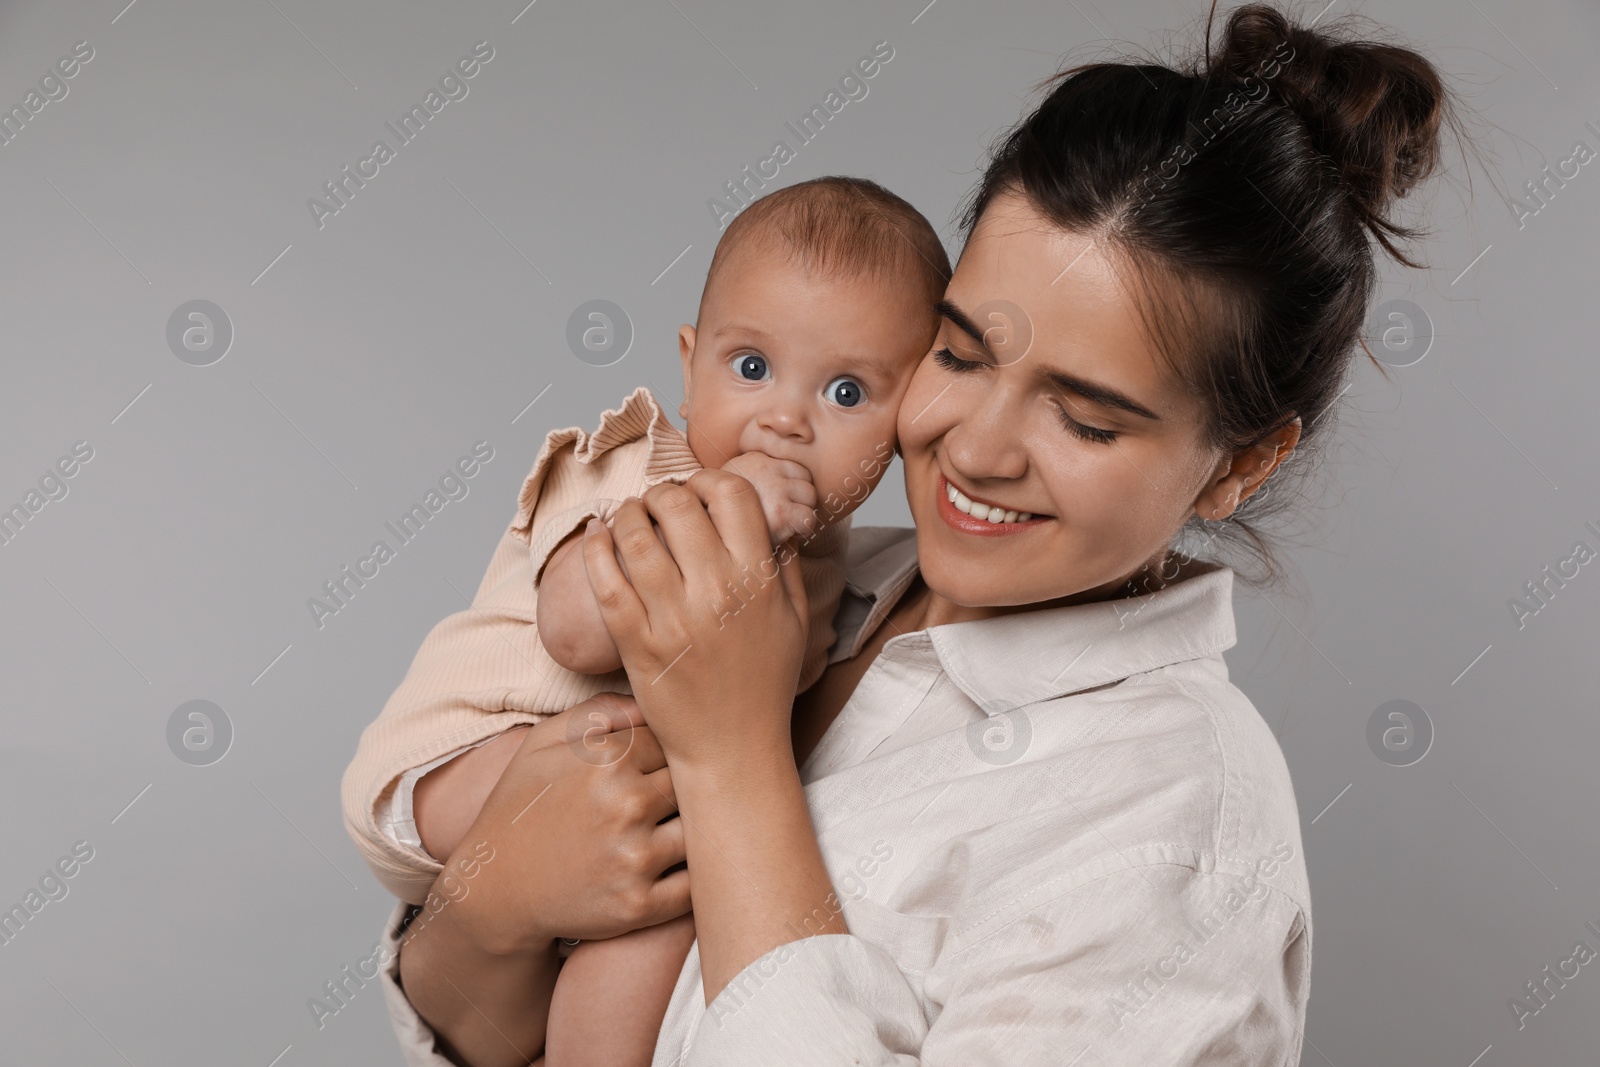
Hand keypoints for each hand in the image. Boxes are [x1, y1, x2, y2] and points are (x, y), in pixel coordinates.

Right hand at [443, 694, 689, 954]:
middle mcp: (626, 805)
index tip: (658, 770)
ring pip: (701, 831)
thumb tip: (651, 703)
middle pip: (695, 784)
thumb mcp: (542, 744)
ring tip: (680, 833)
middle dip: (690, 790)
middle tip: (678, 801)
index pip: (674, 742)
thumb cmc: (520, 809)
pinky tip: (680, 870)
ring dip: (696, 832)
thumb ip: (598, 712)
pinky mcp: (639, 905)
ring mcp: (634, 858)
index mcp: (608, 759)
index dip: (670, 755)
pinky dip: (697, 877)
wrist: (492, 891)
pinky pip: (696, 884)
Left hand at [582, 471, 808, 774]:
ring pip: (635, 535)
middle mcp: (715, 593)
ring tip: (627, 518)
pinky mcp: (636, 643)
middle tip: (657, 503)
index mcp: (757, 581)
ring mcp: (672, 618)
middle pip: (677, 503)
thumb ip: (785, 564)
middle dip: (662, 492)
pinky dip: (596, 549)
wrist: (732, 749)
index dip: (711, 479)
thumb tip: (774, 516)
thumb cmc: (764, 684)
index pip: (732, 494)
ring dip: (626, 513)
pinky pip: (606, 581)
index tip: (700, 489)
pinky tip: (599, 538)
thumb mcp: (795, 619)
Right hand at [721, 451, 820, 544]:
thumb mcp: (732, 483)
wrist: (706, 529)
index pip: (794, 466)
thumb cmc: (721, 515)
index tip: (779, 502)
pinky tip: (788, 535)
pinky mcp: (780, 513)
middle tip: (784, 515)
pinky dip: (802, 529)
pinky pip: (808, 518)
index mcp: (755, 459)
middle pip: (806, 478)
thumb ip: (755, 477)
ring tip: (784, 524)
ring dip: (802, 511)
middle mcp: (765, 469)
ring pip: (810, 496)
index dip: (792, 486)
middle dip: (799, 498)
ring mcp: (774, 489)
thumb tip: (785, 474)